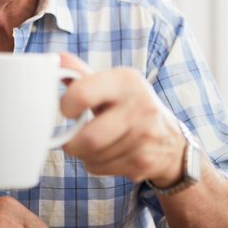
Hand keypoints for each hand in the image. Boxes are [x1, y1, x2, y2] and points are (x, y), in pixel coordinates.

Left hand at [59, 53, 186, 186]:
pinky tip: (106, 153)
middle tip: (72, 138)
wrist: (171, 141)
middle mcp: (139, 106)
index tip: (67, 109)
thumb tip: (56, 59)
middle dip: (72, 143)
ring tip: (94, 143)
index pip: (82, 94)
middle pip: (89, 138)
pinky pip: (100, 168)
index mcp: (127, 81)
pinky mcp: (142, 162)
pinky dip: (95, 164)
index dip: (66, 105)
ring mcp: (143, 136)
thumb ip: (82, 73)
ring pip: (91, 156)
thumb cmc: (131, 107)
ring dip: (84, 154)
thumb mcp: (112, 84)